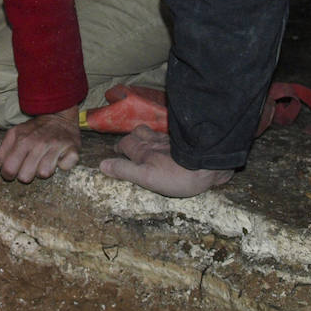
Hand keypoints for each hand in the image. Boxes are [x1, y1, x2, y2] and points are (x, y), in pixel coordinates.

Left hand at [0, 109, 80, 182]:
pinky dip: (62, 165)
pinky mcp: (73, 150)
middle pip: (25, 177)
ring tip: (44, 160)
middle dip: (26, 175)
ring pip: (44, 174)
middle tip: (30, 166)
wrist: (59, 116)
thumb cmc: (34, 130)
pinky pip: (64, 168)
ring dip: (44, 170)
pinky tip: (59, 157)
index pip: (9, 169)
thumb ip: (3, 150)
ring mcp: (57, 146)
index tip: (12, 172)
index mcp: (22, 140)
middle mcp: (39, 143)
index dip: (8, 175)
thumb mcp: (15, 134)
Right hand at [99, 125, 234, 197]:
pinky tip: (170, 145)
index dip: (119, 147)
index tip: (116, 151)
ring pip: (155, 133)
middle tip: (129, 143)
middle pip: (139, 132)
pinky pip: (171, 137)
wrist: (209, 165)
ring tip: (146, 141)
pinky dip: (166, 139)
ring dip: (147, 135)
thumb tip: (102, 165)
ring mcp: (171, 141)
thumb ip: (124, 171)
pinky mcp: (187, 142)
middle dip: (132, 137)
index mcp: (144, 151)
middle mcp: (155, 142)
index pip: (126, 144)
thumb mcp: (146, 178)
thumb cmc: (177, 175)